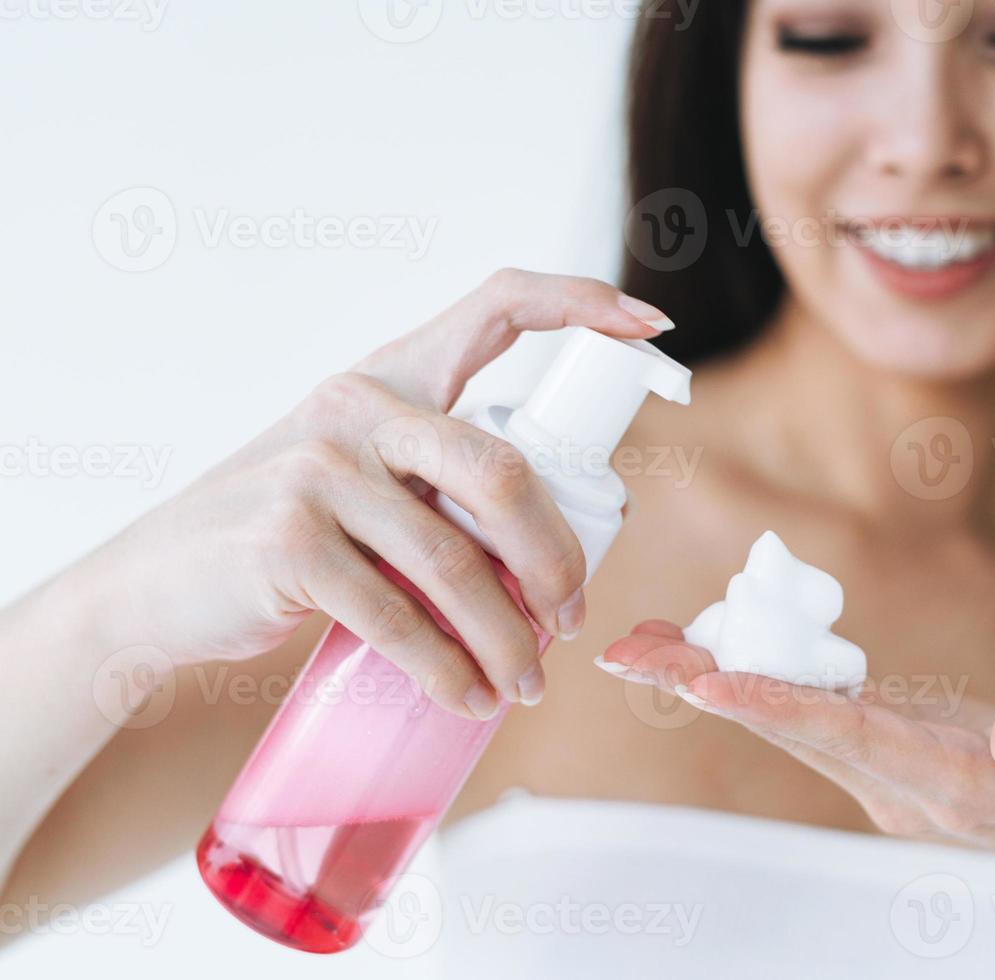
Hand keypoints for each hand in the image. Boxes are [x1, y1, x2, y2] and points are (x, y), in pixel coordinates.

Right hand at [67, 269, 674, 718]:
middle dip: (557, 558)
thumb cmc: (288, 539)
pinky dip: (448, 671)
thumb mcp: (361, 483)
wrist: (155, 590)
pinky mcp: (289, 542)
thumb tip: (559, 559)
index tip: (650, 324)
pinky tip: (468, 699)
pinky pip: (400, 618)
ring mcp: (318, 470)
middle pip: (504, 473)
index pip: (496, 304)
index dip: (580, 301)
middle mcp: (357, 406)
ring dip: (508, 640)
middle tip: (570, 619)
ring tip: (525, 684)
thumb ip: (440, 488)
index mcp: (391, 376)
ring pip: (458, 563)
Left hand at [598, 620, 994, 883]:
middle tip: (629, 654)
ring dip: (710, 681)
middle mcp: (898, 782)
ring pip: (784, 719)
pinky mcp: (880, 752)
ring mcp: (883, 771)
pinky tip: (705, 650)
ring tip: (640, 646)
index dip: (783, 706)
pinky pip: (803, 710)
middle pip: (791, 727)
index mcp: (954, 782)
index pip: (855, 738)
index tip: (714, 681)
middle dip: (710, 686)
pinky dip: (750, 679)